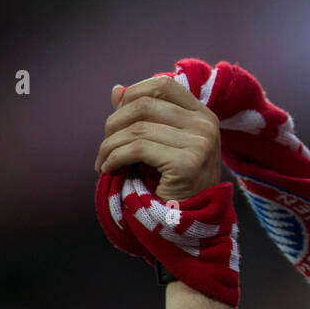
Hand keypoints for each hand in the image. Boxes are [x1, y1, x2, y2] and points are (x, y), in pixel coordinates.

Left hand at [95, 74, 221, 201]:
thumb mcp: (158, 144)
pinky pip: (138, 149)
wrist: (186, 222)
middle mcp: (206, 125)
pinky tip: (109, 169)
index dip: (134, 93)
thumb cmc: (170, 182)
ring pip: (137, 128)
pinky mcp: (188, 163)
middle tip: (105, 146)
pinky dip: (114, 158)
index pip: (164, 85)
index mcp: (203, 115)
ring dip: (109, 145)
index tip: (117, 116)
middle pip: (145, 104)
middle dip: (114, 123)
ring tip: (104, 161)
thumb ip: (140, 116)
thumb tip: (116, 89)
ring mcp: (201, 143)